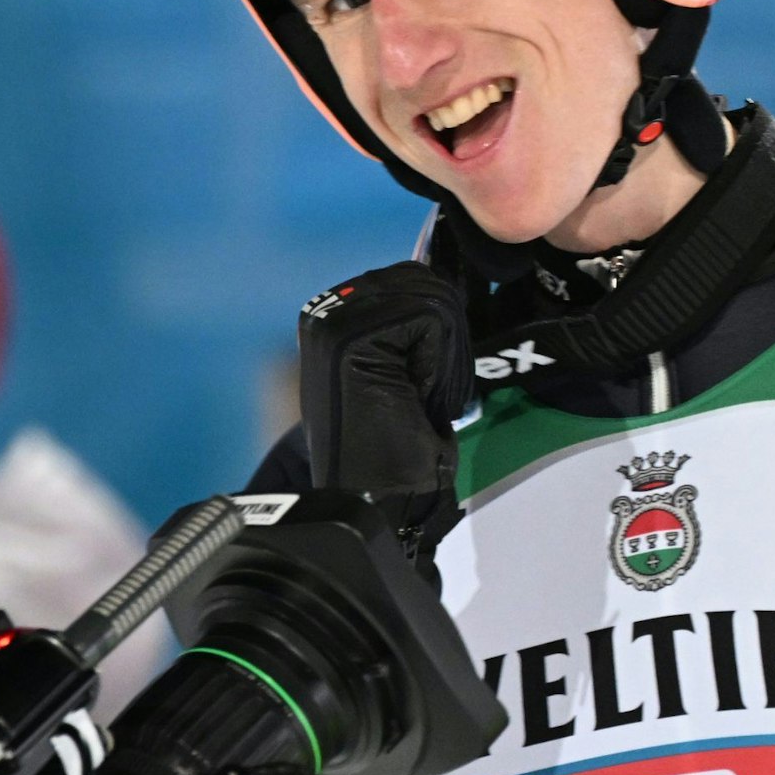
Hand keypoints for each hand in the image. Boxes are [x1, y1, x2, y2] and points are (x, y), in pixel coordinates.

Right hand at [296, 262, 471, 555]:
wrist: (375, 495)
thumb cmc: (393, 447)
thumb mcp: (403, 371)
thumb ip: (412, 325)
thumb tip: (445, 284)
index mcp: (336, 315)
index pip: (414, 279)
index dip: (438, 329)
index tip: (418, 383)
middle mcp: (328, 311)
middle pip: (426, 282)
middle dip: (445, 336)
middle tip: (423, 391)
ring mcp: (334, 319)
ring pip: (433, 299)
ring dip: (443, 352)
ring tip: (417, 394)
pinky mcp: (351, 336)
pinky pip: (434, 319)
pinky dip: (439, 361)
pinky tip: (414, 394)